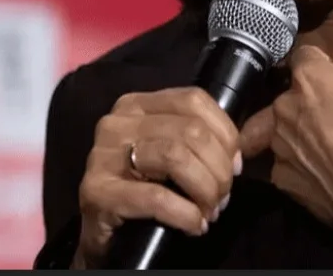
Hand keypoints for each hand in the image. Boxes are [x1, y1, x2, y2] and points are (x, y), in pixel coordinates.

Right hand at [74, 87, 240, 268]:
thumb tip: (235, 156)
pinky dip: (186, 214)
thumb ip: (196, 140)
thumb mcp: (167, 152)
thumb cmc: (141, 187)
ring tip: (211, 210)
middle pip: (190, 131)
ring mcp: (103, 155)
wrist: (101, 231)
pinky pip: (157, 197)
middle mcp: (118, 122)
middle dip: (219, 168)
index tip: (235, 165)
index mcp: (137, 105)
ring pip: (176, 158)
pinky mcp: (96, 191)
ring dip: (205, 189)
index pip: (194, 100)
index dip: (225, 133)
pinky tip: (194, 225)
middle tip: (224, 196)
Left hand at [240, 41, 332, 251]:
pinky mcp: (281, 178)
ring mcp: (279, 146)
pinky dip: (298, 162)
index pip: (304, 56)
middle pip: (290, 94)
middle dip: (308, 100)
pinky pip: (285, 161)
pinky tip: (319, 171)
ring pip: (283, 128)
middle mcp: (285, 108)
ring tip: (326, 148)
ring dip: (298, 131)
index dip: (321, 64)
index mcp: (310, 80)